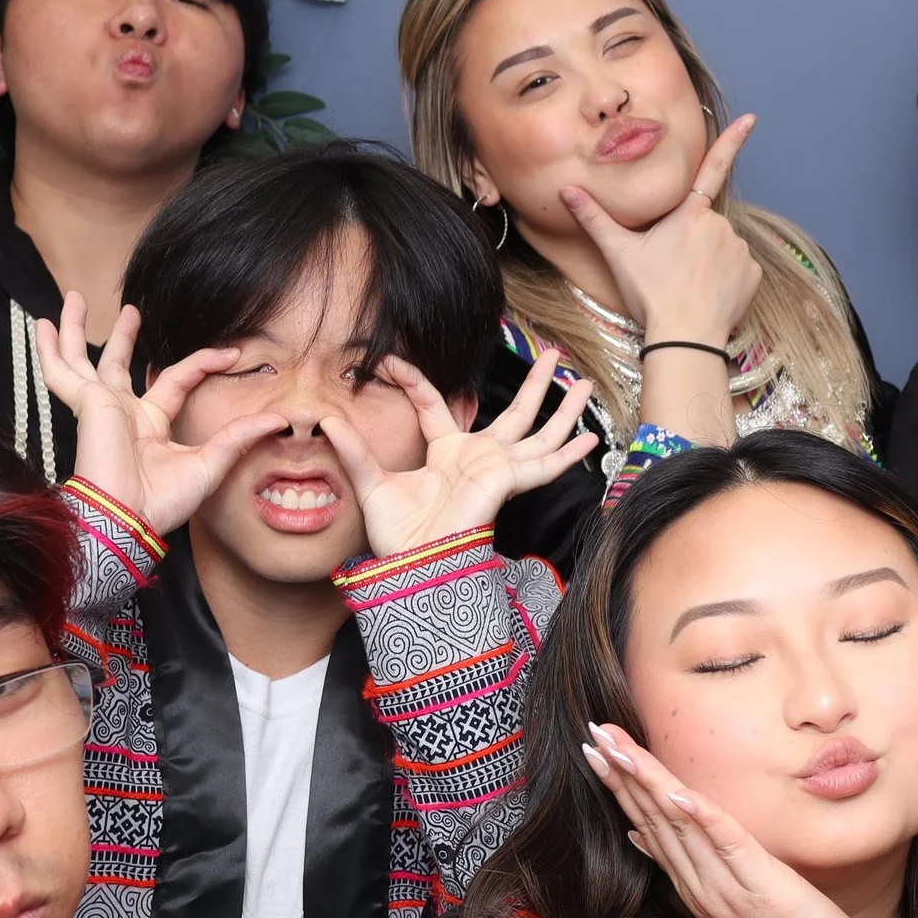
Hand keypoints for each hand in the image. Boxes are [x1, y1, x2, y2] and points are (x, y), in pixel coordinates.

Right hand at [36, 292, 286, 534]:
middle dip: (123, 338)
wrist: (129, 517)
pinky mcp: (86, 404)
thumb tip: (279, 419)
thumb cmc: (164, 502)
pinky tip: (41, 325)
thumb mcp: (211, 462)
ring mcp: (101, 407)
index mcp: (151, 425)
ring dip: (76, 330)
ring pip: (83, 361)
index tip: (231, 352)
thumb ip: (240, 436)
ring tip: (73, 298)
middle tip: (130, 310)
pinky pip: (62, 373)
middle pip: (119, 366)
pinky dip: (50, 350)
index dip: (202, 363)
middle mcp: (123, 413)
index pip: (176, 380)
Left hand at [322, 354, 596, 555]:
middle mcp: (480, 457)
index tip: (392, 360)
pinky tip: (592, 438)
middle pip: (516, 413)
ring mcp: (499, 469)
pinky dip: (568, 452)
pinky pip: (545, 464)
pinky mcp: (509, 481)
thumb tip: (325, 421)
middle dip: (537, 384)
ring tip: (584, 382)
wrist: (415, 562)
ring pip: (540, 432)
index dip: (412, 380)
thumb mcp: (371, 482)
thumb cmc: (397, 534)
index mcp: (447, 454)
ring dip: (563, 407)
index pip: (434, 406)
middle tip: (554, 354)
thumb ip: (353, 450)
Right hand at [558, 114, 762, 344]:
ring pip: (721, 248)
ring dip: (708, 262)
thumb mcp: (618, 253)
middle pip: (704, 225)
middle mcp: (719, 225)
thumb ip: (594, 218)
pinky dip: (726, 280)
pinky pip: (739, 270)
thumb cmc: (650, 294)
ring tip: (688, 287)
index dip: (732, 141)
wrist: (684, 338)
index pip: (712, 168)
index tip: (751, 119)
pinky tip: (708, 296)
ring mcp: (739, 249)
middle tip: (671, 272)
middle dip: (691, 242)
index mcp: (689, 213)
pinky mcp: (752, 274)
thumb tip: (567, 190)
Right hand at [581, 721, 875, 917]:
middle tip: (595, 735)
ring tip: (621, 750)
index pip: (645, 825)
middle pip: (652, 819)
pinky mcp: (757, 884)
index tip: (596, 750)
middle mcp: (697, 882)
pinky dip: (702, 817)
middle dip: (622, 774)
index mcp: (689, 882)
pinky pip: (725, 844)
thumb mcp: (721, 899)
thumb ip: (683, 865)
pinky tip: (679, 792)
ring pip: (677, 826)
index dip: (619, 786)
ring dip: (647, 783)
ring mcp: (723, 885)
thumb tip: (640, 836)